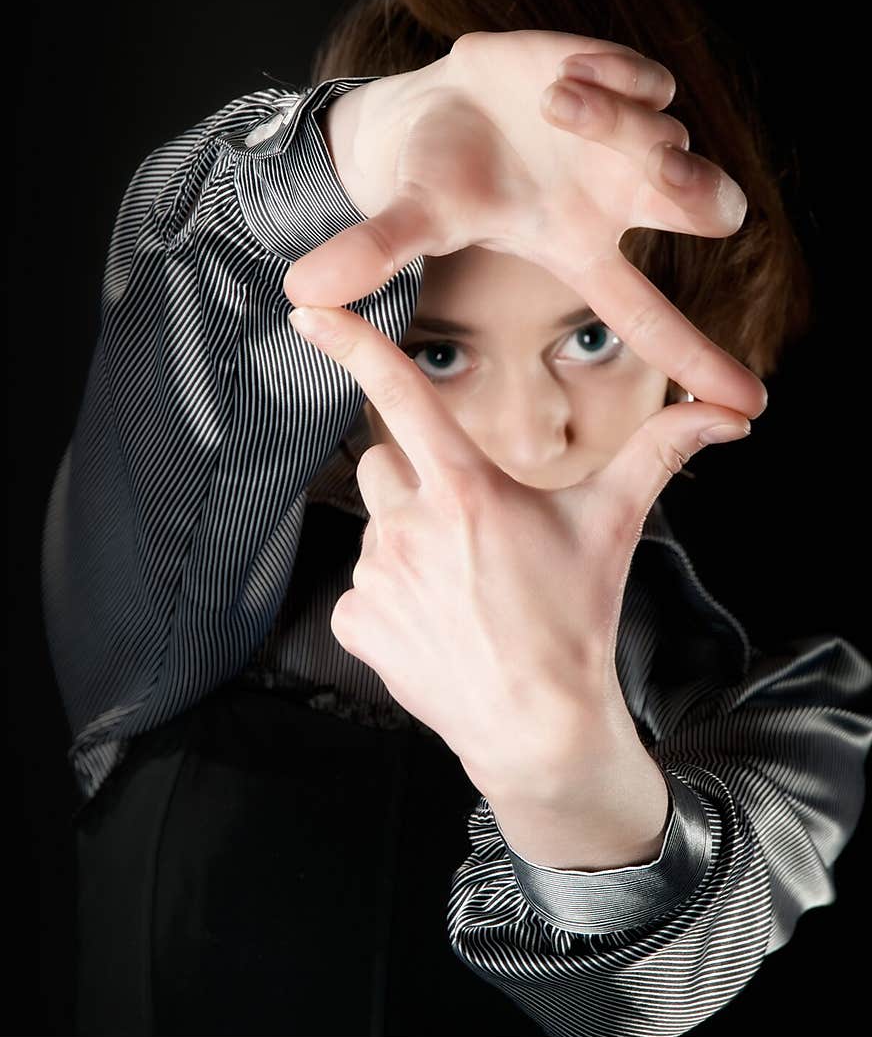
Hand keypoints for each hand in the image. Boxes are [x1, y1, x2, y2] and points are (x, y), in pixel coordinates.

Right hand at [284, 29, 766, 419]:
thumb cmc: (433, 175)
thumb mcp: (408, 215)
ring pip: (671, 136)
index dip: (698, 358)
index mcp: (579, 250)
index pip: (648, 316)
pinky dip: (617, 78)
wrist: (438, 103)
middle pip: (707, 208)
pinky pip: (649, 82)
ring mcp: (625, 140)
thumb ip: (371, 252)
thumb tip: (301, 292)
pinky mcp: (620, 82)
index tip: (750, 405)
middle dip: (695, 192)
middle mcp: (618, 201)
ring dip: (619, 121)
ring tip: (550, 105)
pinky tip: (561, 80)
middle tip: (657, 179)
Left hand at [286, 300, 750, 833]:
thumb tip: (727, 413)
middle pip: (385, 465)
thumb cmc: (577, 619)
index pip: (403, 396)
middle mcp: (411, 525)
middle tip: (467, 531)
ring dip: (408, 546)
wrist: (540, 728)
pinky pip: (362, 590)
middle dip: (416, 483)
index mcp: (468, 489)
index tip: (309, 309)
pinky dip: (390, 603)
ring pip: (376, 530)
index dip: (356, 345)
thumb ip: (660, 453)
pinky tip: (435, 627)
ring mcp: (377, 576)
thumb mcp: (614, 526)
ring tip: (460, 591)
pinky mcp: (356, 622)